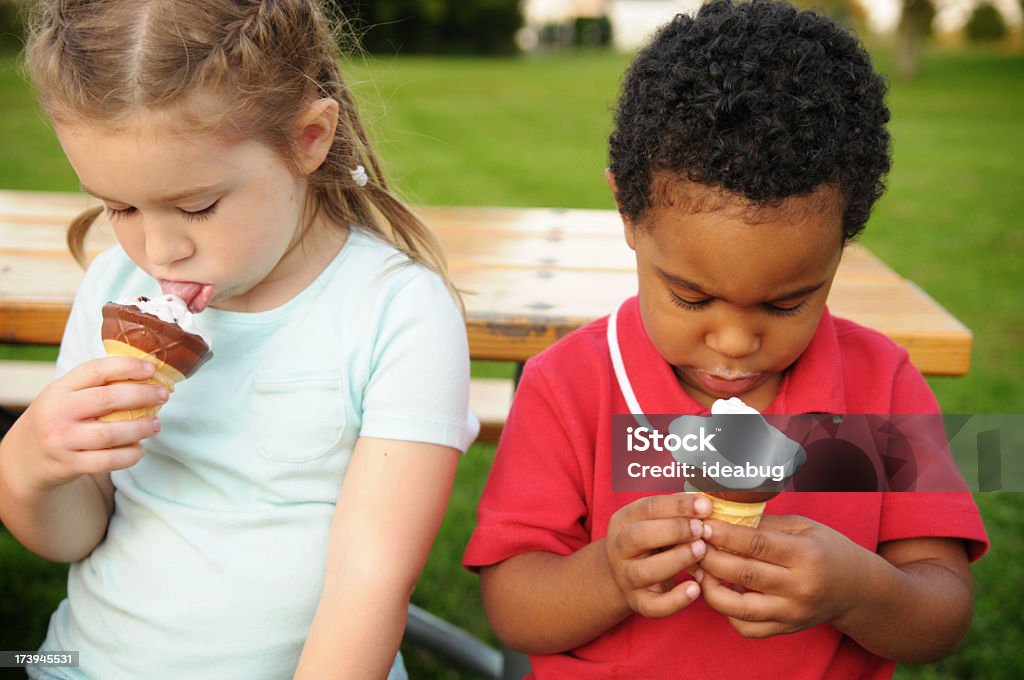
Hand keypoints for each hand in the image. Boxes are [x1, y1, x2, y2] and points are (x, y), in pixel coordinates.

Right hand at [5, 357, 166, 489]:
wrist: (27, 456)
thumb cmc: (58, 418)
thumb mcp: (65, 394)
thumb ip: (95, 384)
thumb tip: (146, 373)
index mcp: (60, 389)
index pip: (95, 370)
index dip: (127, 366)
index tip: (152, 369)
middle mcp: (58, 412)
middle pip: (107, 399)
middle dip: (142, 396)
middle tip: (163, 395)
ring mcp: (63, 440)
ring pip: (110, 433)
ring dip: (140, 428)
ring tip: (156, 424)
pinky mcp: (70, 464)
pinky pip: (107, 461)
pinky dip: (129, 455)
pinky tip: (139, 449)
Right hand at [604, 492, 711, 617]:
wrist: (626, 574)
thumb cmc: (652, 540)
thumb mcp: (656, 520)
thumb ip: (676, 510)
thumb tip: (706, 499)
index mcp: (623, 520)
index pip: (647, 508)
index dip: (677, 505)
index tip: (705, 505)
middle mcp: (618, 548)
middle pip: (638, 537)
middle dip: (673, 530)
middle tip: (701, 528)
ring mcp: (626, 577)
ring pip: (644, 571)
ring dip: (675, 560)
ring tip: (701, 550)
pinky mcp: (638, 602)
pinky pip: (653, 606)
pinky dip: (675, 600)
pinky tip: (695, 588)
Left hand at [698, 514, 867, 637]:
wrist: (857, 589)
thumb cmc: (827, 550)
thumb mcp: (804, 527)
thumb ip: (765, 525)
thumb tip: (724, 519)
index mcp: (806, 554)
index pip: (757, 544)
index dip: (725, 534)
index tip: (702, 525)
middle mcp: (800, 587)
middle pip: (744, 573)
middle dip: (710, 557)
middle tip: (691, 544)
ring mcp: (792, 613)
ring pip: (739, 608)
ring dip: (710, 588)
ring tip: (699, 570)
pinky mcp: (786, 629)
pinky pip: (747, 628)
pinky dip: (727, 613)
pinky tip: (722, 592)